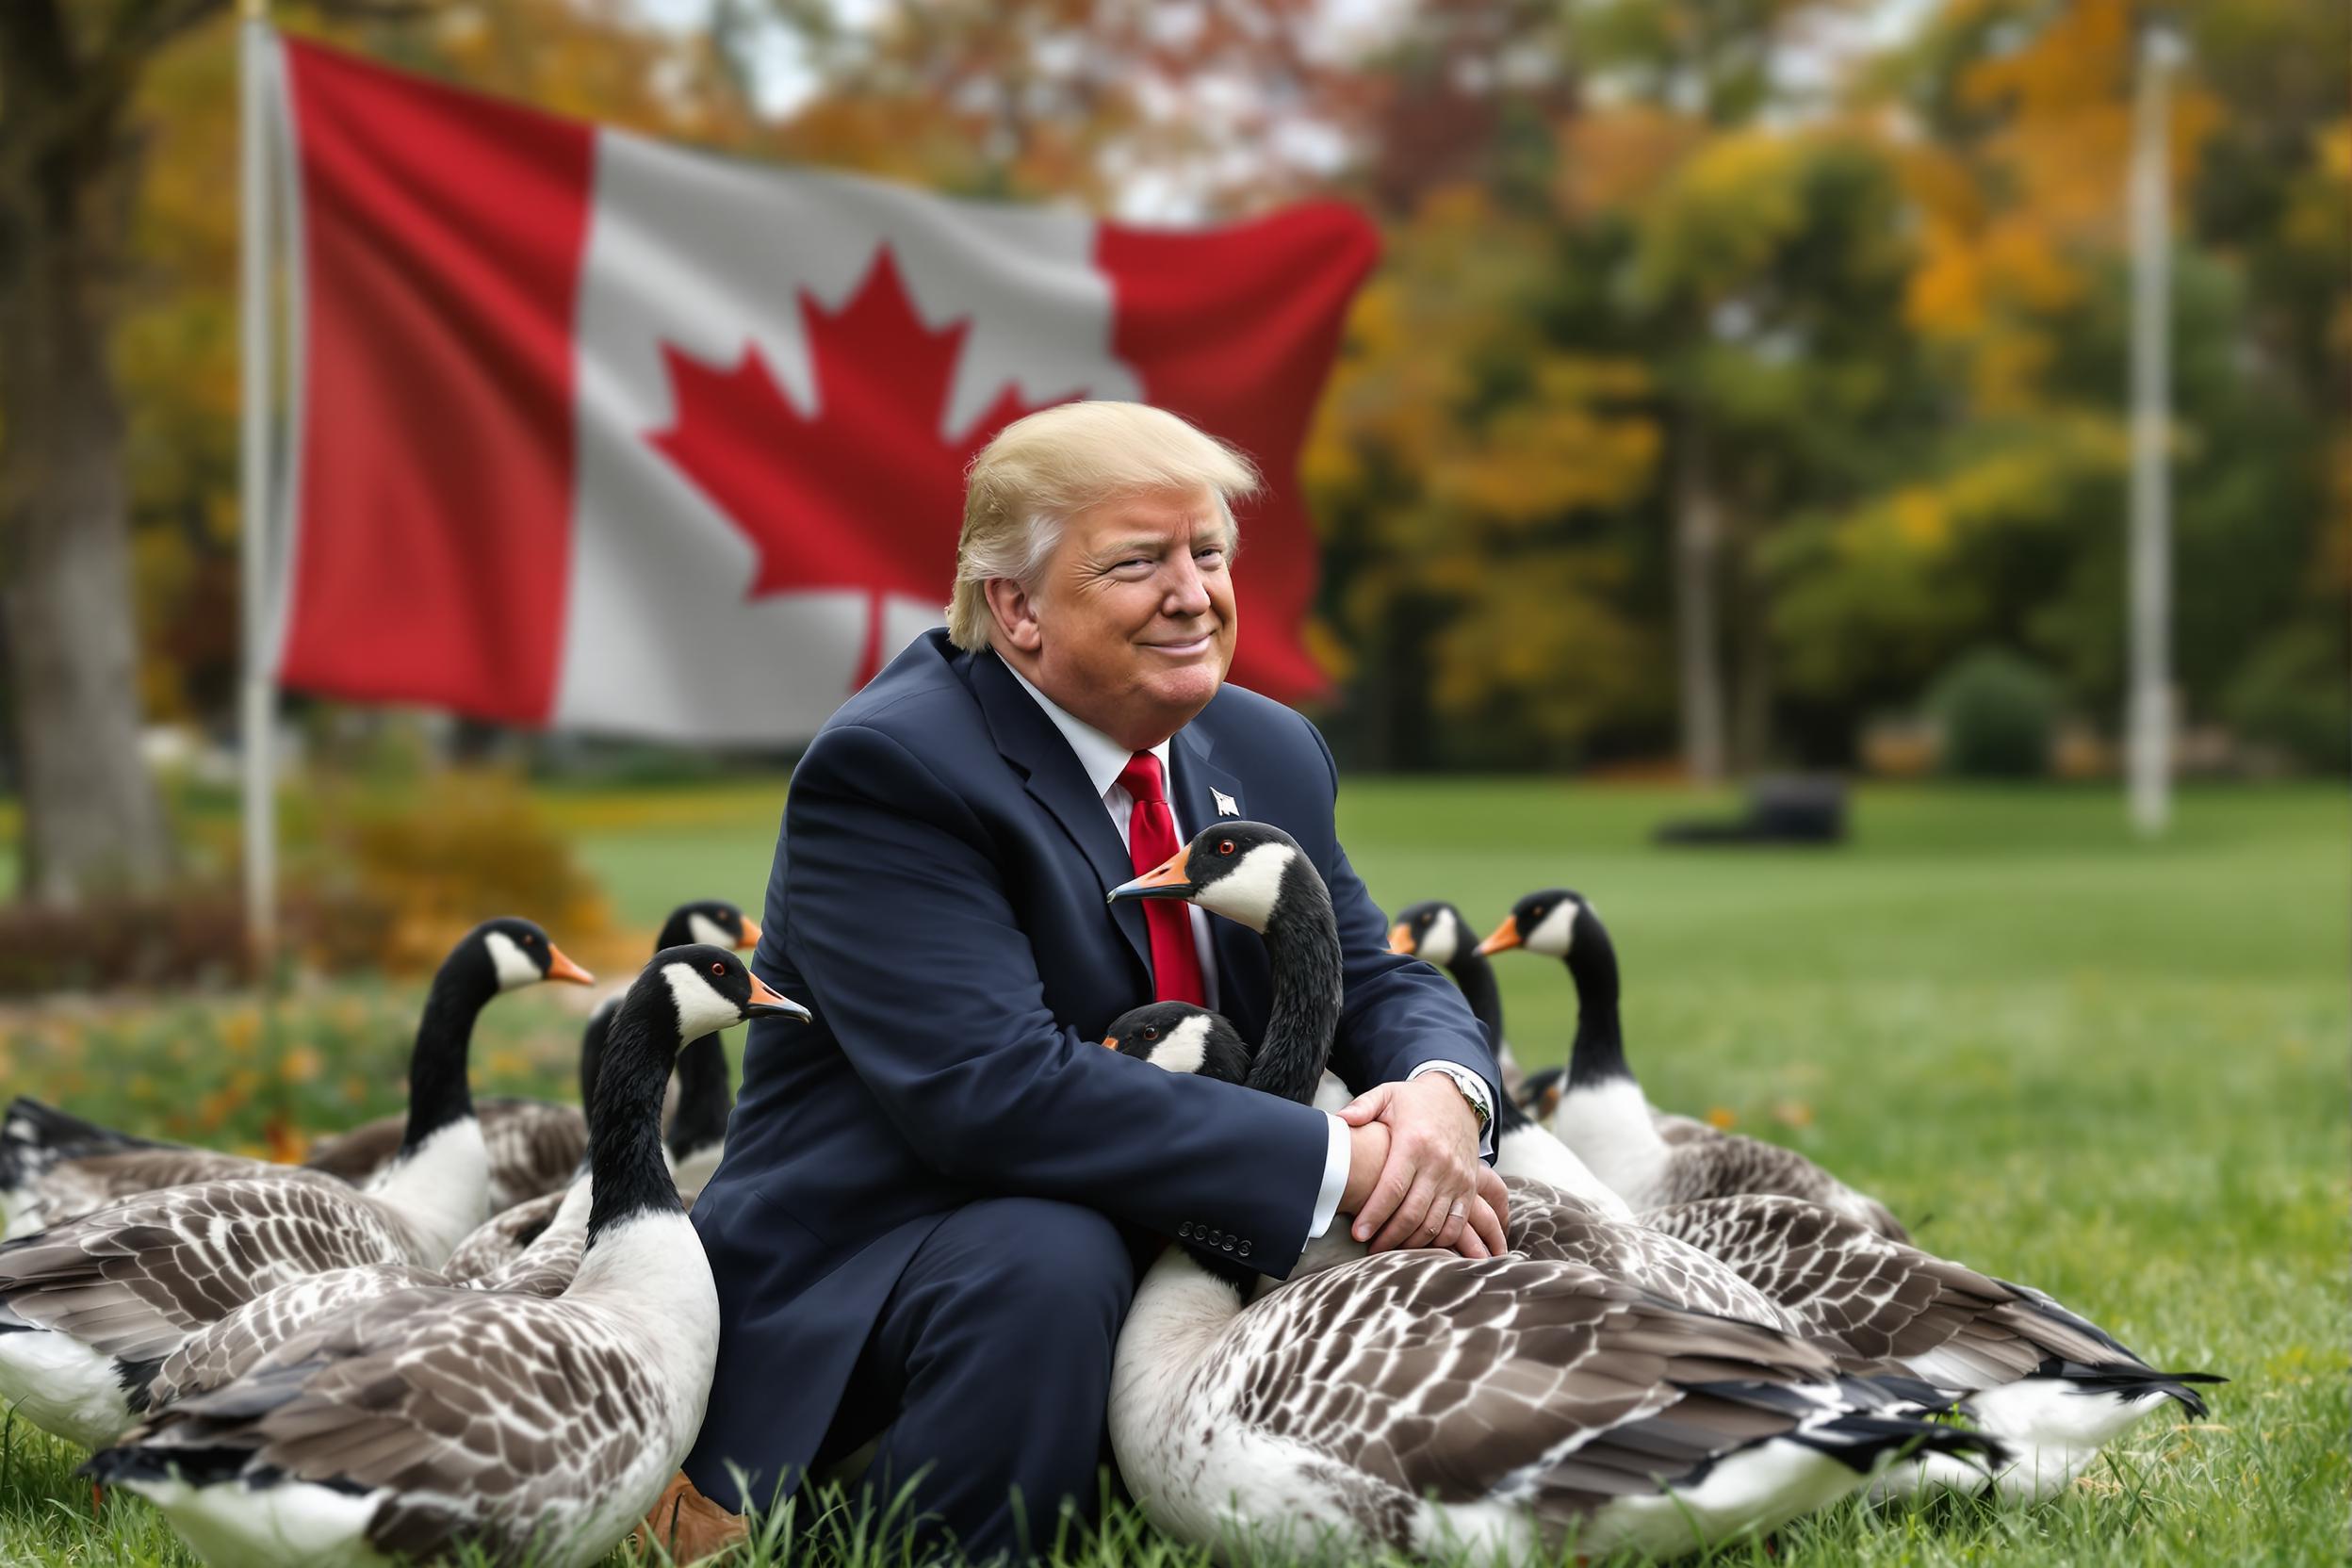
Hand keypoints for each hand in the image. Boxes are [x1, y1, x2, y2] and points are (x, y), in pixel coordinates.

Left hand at [1338, 1076, 1504, 1257]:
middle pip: (1412, 1212)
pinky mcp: (1469, 1187)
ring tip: (1388, 1248)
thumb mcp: (1387, 1095)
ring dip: (1410, 1242)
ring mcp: (1457, 1178)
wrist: (1459, 1097)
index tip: (1358, 1233)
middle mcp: (1439, 1163)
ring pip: (1434, 1223)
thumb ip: (1362, 1107)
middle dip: (1388, 1236)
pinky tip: (1418, 1243)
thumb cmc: (1415, 1101)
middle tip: (1369, 1247)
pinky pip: (1456, 1223)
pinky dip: (1439, 1239)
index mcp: (1414, 1143)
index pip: (1392, 1188)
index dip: (1374, 1214)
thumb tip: (1339, 1119)